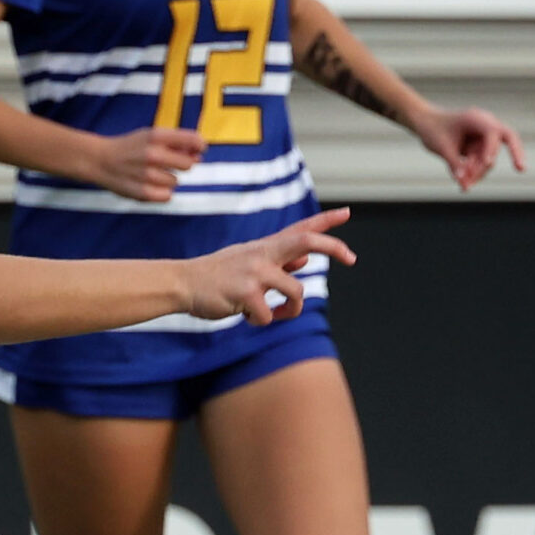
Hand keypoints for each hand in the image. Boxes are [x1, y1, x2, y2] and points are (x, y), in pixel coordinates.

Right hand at [86, 126, 206, 202]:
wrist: (100, 160)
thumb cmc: (131, 147)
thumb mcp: (150, 136)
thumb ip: (175, 143)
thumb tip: (198, 155)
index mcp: (156, 136)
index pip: (192, 140)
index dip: (199, 146)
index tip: (198, 150)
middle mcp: (152, 154)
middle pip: (188, 165)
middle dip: (182, 165)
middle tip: (167, 163)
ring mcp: (147, 174)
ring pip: (176, 182)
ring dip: (167, 179)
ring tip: (151, 173)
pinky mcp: (143, 192)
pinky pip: (167, 196)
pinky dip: (161, 193)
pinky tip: (149, 185)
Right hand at [184, 208, 356, 324]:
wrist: (183, 283)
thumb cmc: (218, 275)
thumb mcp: (249, 261)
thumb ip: (278, 260)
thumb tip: (307, 258)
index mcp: (266, 247)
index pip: (300, 228)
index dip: (326, 221)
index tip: (347, 213)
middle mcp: (263, 253)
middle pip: (307, 241)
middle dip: (334, 247)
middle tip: (352, 257)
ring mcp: (254, 272)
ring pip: (296, 293)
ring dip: (292, 311)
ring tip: (276, 313)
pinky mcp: (245, 293)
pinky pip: (268, 316)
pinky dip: (261, 321)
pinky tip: (247, 315)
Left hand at [411, 105, 525, 192]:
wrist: (426, 124)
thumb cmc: (433, 129)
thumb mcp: (441, 147)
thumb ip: (455, 163)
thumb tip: (465, 183)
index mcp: (476, 119)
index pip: (493, 132)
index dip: (492, 148)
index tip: (488, 162)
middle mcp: (485, 126)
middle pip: (508, 139)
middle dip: (516, 153)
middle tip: (522, 169)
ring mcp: (485, 138)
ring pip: (490, 161)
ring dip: (478, 173)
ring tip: (462, 184)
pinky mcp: (481, 149)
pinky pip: (482, 166)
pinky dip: (474, 175)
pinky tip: (464, 184)